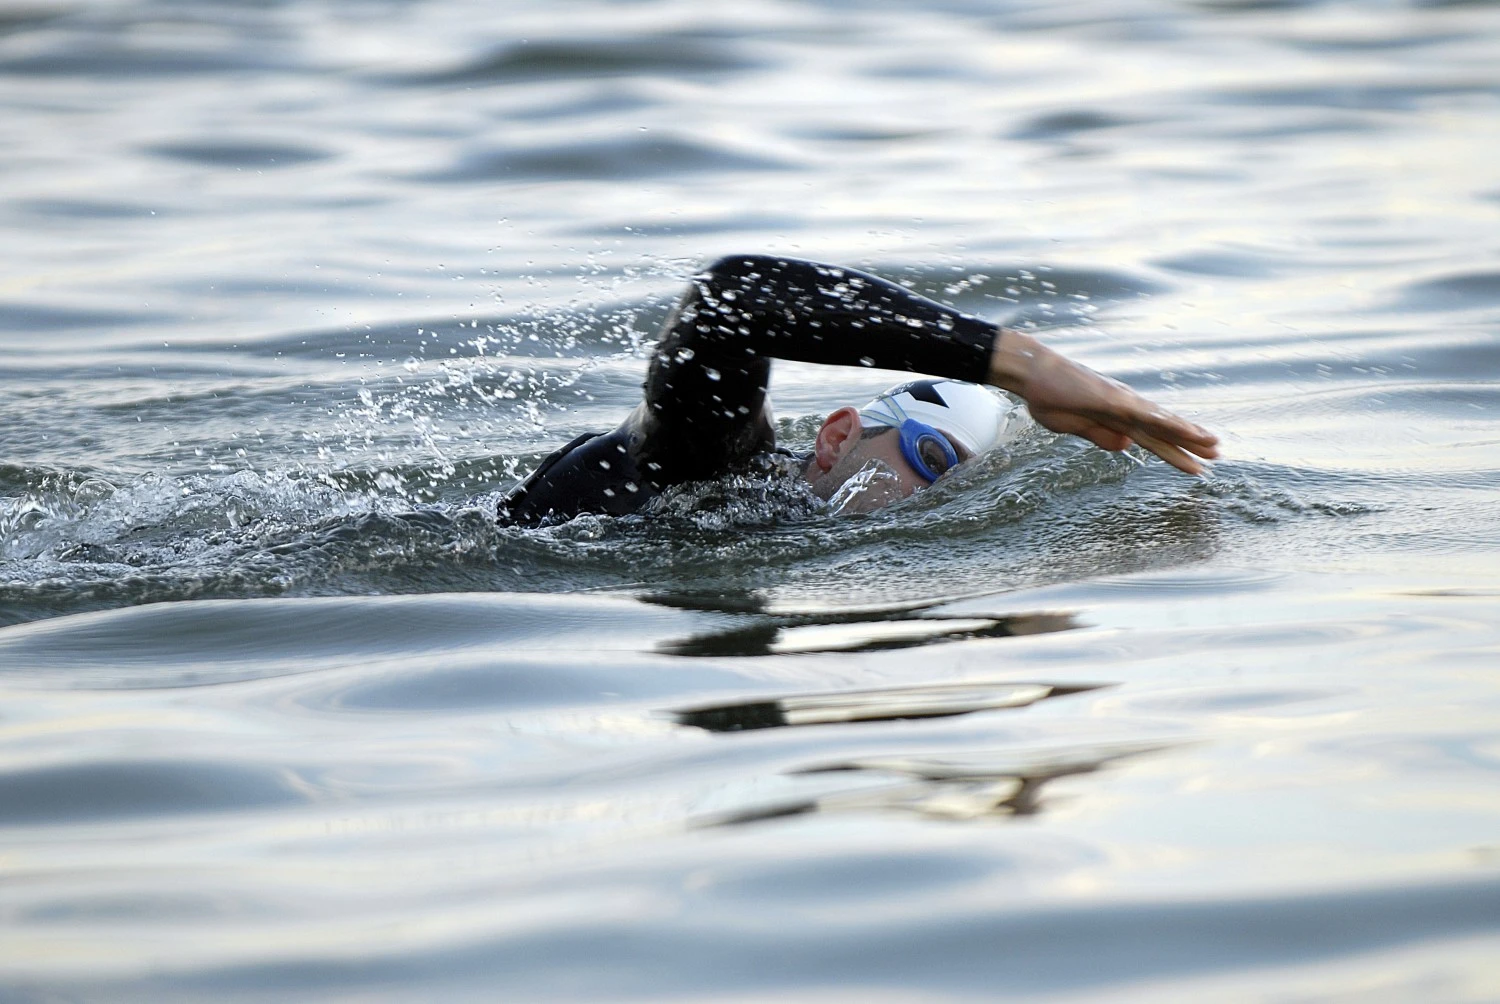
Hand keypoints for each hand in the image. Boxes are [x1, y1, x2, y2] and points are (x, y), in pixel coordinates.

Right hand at [987, 330, 1219, 475]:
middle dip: (1190, 443)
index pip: (1151, 437)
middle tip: (1217, 454)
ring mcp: (1120, 402)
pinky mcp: (1112, 399)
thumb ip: (1099, 435)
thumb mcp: (1074, 426)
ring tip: (1212, 445)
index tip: (1195, 463)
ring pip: (1160, 422)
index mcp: (1115, 417)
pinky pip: (1143, 414)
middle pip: (1163, 429)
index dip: (1173, 450)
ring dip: (1187, 433)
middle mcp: (1125, 407)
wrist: (1031, 374)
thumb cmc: (1048, 396)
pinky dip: (1165, 422)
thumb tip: (1125, 446)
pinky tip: (1183, 430)